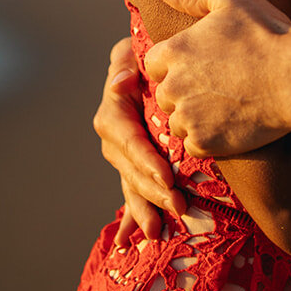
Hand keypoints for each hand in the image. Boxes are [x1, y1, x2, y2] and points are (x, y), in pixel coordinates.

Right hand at [93, 37, 185, 243]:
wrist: (160, 66)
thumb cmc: (151, 55)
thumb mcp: (134, 51)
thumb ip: (125, 62)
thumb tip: (121, 81)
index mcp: (114, 112)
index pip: (128, 140)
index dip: (145, 160)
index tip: (167, 176)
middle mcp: (115, 138)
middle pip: (131, 169)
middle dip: (152, 191)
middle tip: (177, 207)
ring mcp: (124, 155)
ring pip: (133, 185)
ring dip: (144, 209)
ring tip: (157, 232)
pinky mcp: (136, 165)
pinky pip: (134, 192)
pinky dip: (134, 216)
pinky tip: (133, 239)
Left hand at [145, 0, 290, 157]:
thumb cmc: (266, 32)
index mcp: (174, 50)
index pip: (155, 62)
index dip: (177, 61)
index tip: (203, 61)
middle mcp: (173, 86)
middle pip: (165, 93)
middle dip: (184, 89)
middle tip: (219, 82)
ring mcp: (188, 117)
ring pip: (177, 121)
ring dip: (193, 115)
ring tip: (227, 102)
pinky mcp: (205, 143)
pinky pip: (193, 144)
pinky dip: (208, 137)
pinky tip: (231, 121)